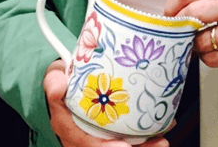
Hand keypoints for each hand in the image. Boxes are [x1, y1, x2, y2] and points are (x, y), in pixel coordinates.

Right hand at [43, 59, 170, 146]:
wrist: (66, 84)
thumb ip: (54, 81)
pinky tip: (161, 133)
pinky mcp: (110, 135)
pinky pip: (128, 142)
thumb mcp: (54, 77)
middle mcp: (82, 138)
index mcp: (67, 127)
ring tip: (163, 141)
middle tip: (159, 143)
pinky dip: (146, 141)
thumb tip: (58, 87)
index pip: (84, 144)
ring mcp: (97, 139)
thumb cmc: (63, 82)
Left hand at [158, 0, 217, 67]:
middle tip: (177, 26)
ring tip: (196, 37)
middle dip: (180, 24)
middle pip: (193, 15)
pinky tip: (210, 47)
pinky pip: (213, 59)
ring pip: (201, 41)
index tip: (169, 13)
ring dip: (193, 42)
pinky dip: (206, 56)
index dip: (172, 5)